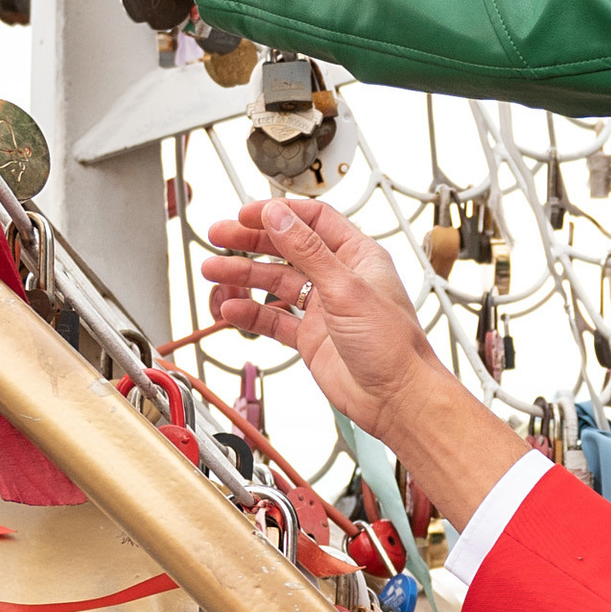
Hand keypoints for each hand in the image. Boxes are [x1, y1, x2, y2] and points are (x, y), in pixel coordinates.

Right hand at [201, 196, 434, 429]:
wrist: (396, 397)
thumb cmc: (392, 345)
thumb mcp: (346, 288)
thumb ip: (309, 250)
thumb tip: (280, 216)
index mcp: (357, 256)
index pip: (312, 220)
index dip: (278, 213)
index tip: (246, 213)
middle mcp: (339, 278)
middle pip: (287, 248)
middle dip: (251, 241)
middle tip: (219, 235)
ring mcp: (323, 308)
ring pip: (275, 282)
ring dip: (244, 276)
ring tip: (214, 270)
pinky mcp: (311, 337)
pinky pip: (274, 318)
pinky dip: (251, 313)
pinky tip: (231, 309)